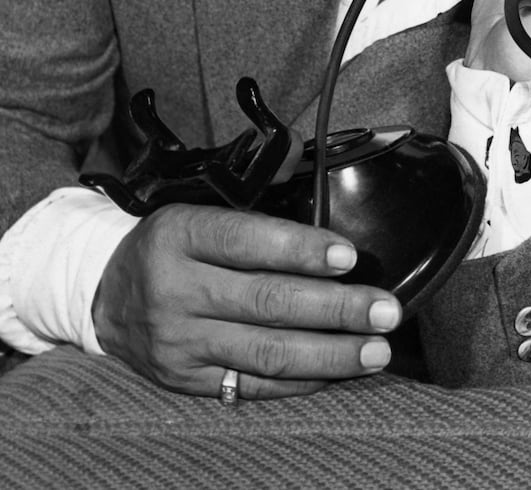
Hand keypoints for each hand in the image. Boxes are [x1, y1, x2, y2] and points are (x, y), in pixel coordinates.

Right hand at [93, 204, 400, 399]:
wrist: (102, 295)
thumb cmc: (174, 247)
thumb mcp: (199, 209)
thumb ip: (259, 206)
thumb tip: (318, 186)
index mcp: (181, 235)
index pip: (245, 241)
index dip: (300, 250)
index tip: (349, 257)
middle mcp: (175, 290)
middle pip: (267, 302)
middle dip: (337, 309)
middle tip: (386, 311)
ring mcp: (179, 341)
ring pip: (266, 352)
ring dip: (331, 354)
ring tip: (377, 350)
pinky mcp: (185, 380)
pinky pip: (252, 385)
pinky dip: (301, 381)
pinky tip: (339, 371)